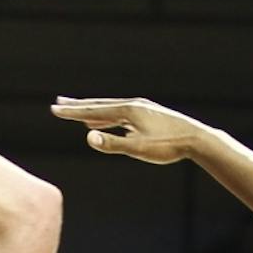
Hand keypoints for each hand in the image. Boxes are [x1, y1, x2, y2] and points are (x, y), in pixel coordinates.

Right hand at [50, 96, 205, 164]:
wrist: (197, 139)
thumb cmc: (168, 146)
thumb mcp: (138, 148)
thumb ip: (112, 144)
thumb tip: (88, 137)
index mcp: (128, 111)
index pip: (94, 111)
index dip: (73, 112)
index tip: (55, 110)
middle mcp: (133, 105)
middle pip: (100, 105)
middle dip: (78, 106)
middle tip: (59, 103)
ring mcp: (141, 109)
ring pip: (110, 109)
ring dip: (93, 111)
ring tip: (79, 113)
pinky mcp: (148, 115)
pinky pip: (122, 115)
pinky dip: (109, 117)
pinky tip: (106, 122)